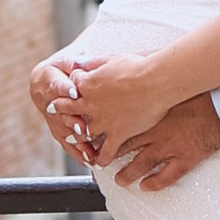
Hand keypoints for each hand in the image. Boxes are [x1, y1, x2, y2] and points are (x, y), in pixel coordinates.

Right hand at [30, 51, 91, 153]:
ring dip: (76, 141)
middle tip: (82, 127)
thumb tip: (80, 62)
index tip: (74, 93)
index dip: (65, 89)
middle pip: (60, 113)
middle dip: (71, 120)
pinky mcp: (57, 130)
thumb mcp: (66, 61)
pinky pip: (67, 143)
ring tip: (89, 151)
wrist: (44, 82)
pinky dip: (77, 153)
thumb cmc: (61, 69)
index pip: (57, 85)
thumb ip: (75, 63)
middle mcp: (49, 102)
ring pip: (64, 131)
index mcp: (50, 81)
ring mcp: (53, 119)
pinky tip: (88, 161)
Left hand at [55, 46, 175, 160]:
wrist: (156, 82)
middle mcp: (91, 104)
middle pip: (69, 110)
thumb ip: (92, 62)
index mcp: (88, 84)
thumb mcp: (111, 58)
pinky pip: (106, 151)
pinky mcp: (118, 134)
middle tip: (62, 115)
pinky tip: (100, 161)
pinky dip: (102, 158)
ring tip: (80, 140)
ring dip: (81, 136)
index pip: (72, 85)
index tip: (72, 89)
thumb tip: (77, 62)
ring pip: (85, 133)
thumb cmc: (138, 67)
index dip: (73, 86)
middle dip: (65, 112)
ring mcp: (104, 121)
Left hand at [106, 93, 219, 190]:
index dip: (107, 133)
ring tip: (120, 180)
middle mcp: (156, 133)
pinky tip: (146, 186)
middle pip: (127, 146)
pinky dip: (155, 183)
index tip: (96, 138)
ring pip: (143, 164)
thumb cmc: (196, 91)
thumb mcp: (169, 87)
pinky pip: (167, 176)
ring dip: (129, 173)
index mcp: (150, 115)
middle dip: (112, 155)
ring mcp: (170, 148)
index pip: (120, 127)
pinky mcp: (186, 158)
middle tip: (101, 161)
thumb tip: (130, 76)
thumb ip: (148, 86)